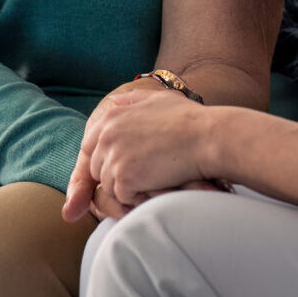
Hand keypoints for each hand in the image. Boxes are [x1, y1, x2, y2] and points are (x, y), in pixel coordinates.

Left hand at [62, 87, 211, 220]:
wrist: (208, 137)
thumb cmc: (189, 119)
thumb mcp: (157, 99)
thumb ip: (131, 101)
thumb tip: (115, 101)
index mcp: (110, 117)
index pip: (90, 146)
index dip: (105, 159)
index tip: (121, 166)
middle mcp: (106, 135)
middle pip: (97, 168)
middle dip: (117, 174)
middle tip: (146, 173)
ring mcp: (113, 157)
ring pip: (109, 185)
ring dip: (129, 187)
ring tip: (156, 177)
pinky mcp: (124, 178)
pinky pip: (123, 198)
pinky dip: (139, 197)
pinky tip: (158, 184)